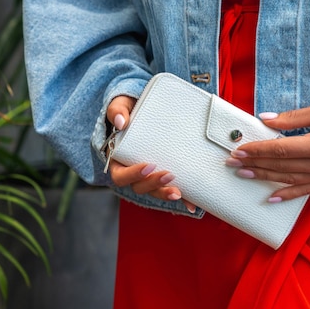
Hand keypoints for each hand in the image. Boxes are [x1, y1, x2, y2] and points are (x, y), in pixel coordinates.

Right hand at [106, 95, 196, 212]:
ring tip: (179, 192)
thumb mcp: (121, 105)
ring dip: (166, 193)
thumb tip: (122, 122)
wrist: (145, 111)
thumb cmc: (129, 109)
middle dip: (154, 184)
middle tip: (169, 175)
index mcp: (118, 159)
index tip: (149, 165)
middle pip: (139, 187)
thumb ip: (117, 110)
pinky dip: (182, 198)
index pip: (121, 175)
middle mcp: (132, 172)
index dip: (133, 174)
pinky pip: (170, 189)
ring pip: (155, 192)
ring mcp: (149, 176)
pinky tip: (192, 203)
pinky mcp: (163, 176)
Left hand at [226, 101, 309, 201]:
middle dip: (254, 164)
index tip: (238, 149)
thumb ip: (292, 118)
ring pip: (288, 179)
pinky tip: (270, 197)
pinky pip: (305, 191)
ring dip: (263, 177)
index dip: (257, 150)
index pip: (279, 149)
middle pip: (280, 166)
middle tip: (232, 162)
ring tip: (243, 175)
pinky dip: (287, 194)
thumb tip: (264, 120)